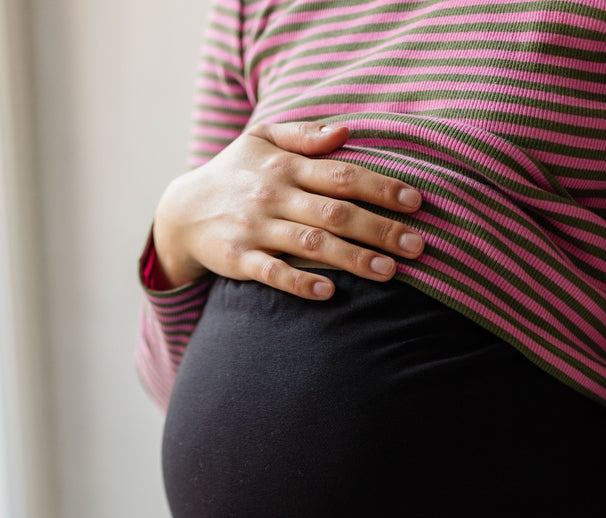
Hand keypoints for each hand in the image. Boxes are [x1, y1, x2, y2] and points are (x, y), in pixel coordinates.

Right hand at [152, 120, 424, 294]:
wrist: (180, 211)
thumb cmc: (234, 174)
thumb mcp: (262, 139)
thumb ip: (305, 136)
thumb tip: (347, 130)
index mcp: (285, 165)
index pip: (342, 175)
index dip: (381, 187)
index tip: (416, 202)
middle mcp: (273, 195)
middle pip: (335, 212)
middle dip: (379, 228)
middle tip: (418, 246)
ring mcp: (255, 228)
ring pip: (311, 244)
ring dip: (352, 258)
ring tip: (390, 272)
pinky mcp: (238, 259)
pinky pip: (272, 272)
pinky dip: (299, 283)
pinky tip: (329, 292)